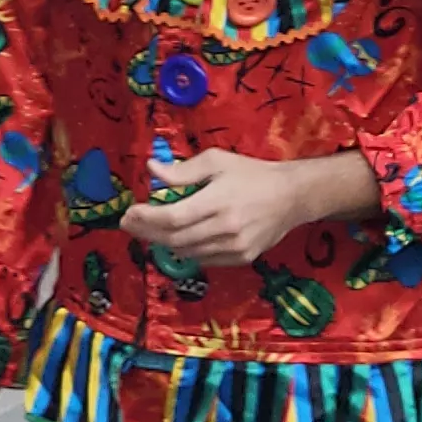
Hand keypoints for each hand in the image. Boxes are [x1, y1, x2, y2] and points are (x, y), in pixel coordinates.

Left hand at [119, 148, 330, 269]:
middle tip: (129, 224)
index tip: (129, 213)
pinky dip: (186, 250)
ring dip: (163, 243)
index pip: (172, 218)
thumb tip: (152, 170)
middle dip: (146, 232)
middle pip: (174, 239)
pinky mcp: (242, 258)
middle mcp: (226, 229)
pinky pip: (204, 259)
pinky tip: (178, 238)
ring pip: (186, 252)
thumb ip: (183, 170)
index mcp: (218, 202)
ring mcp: (235, 248)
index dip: (146, 219)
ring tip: (150, 230)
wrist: (292, 196)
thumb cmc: (252, 174)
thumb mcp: (217, 161)